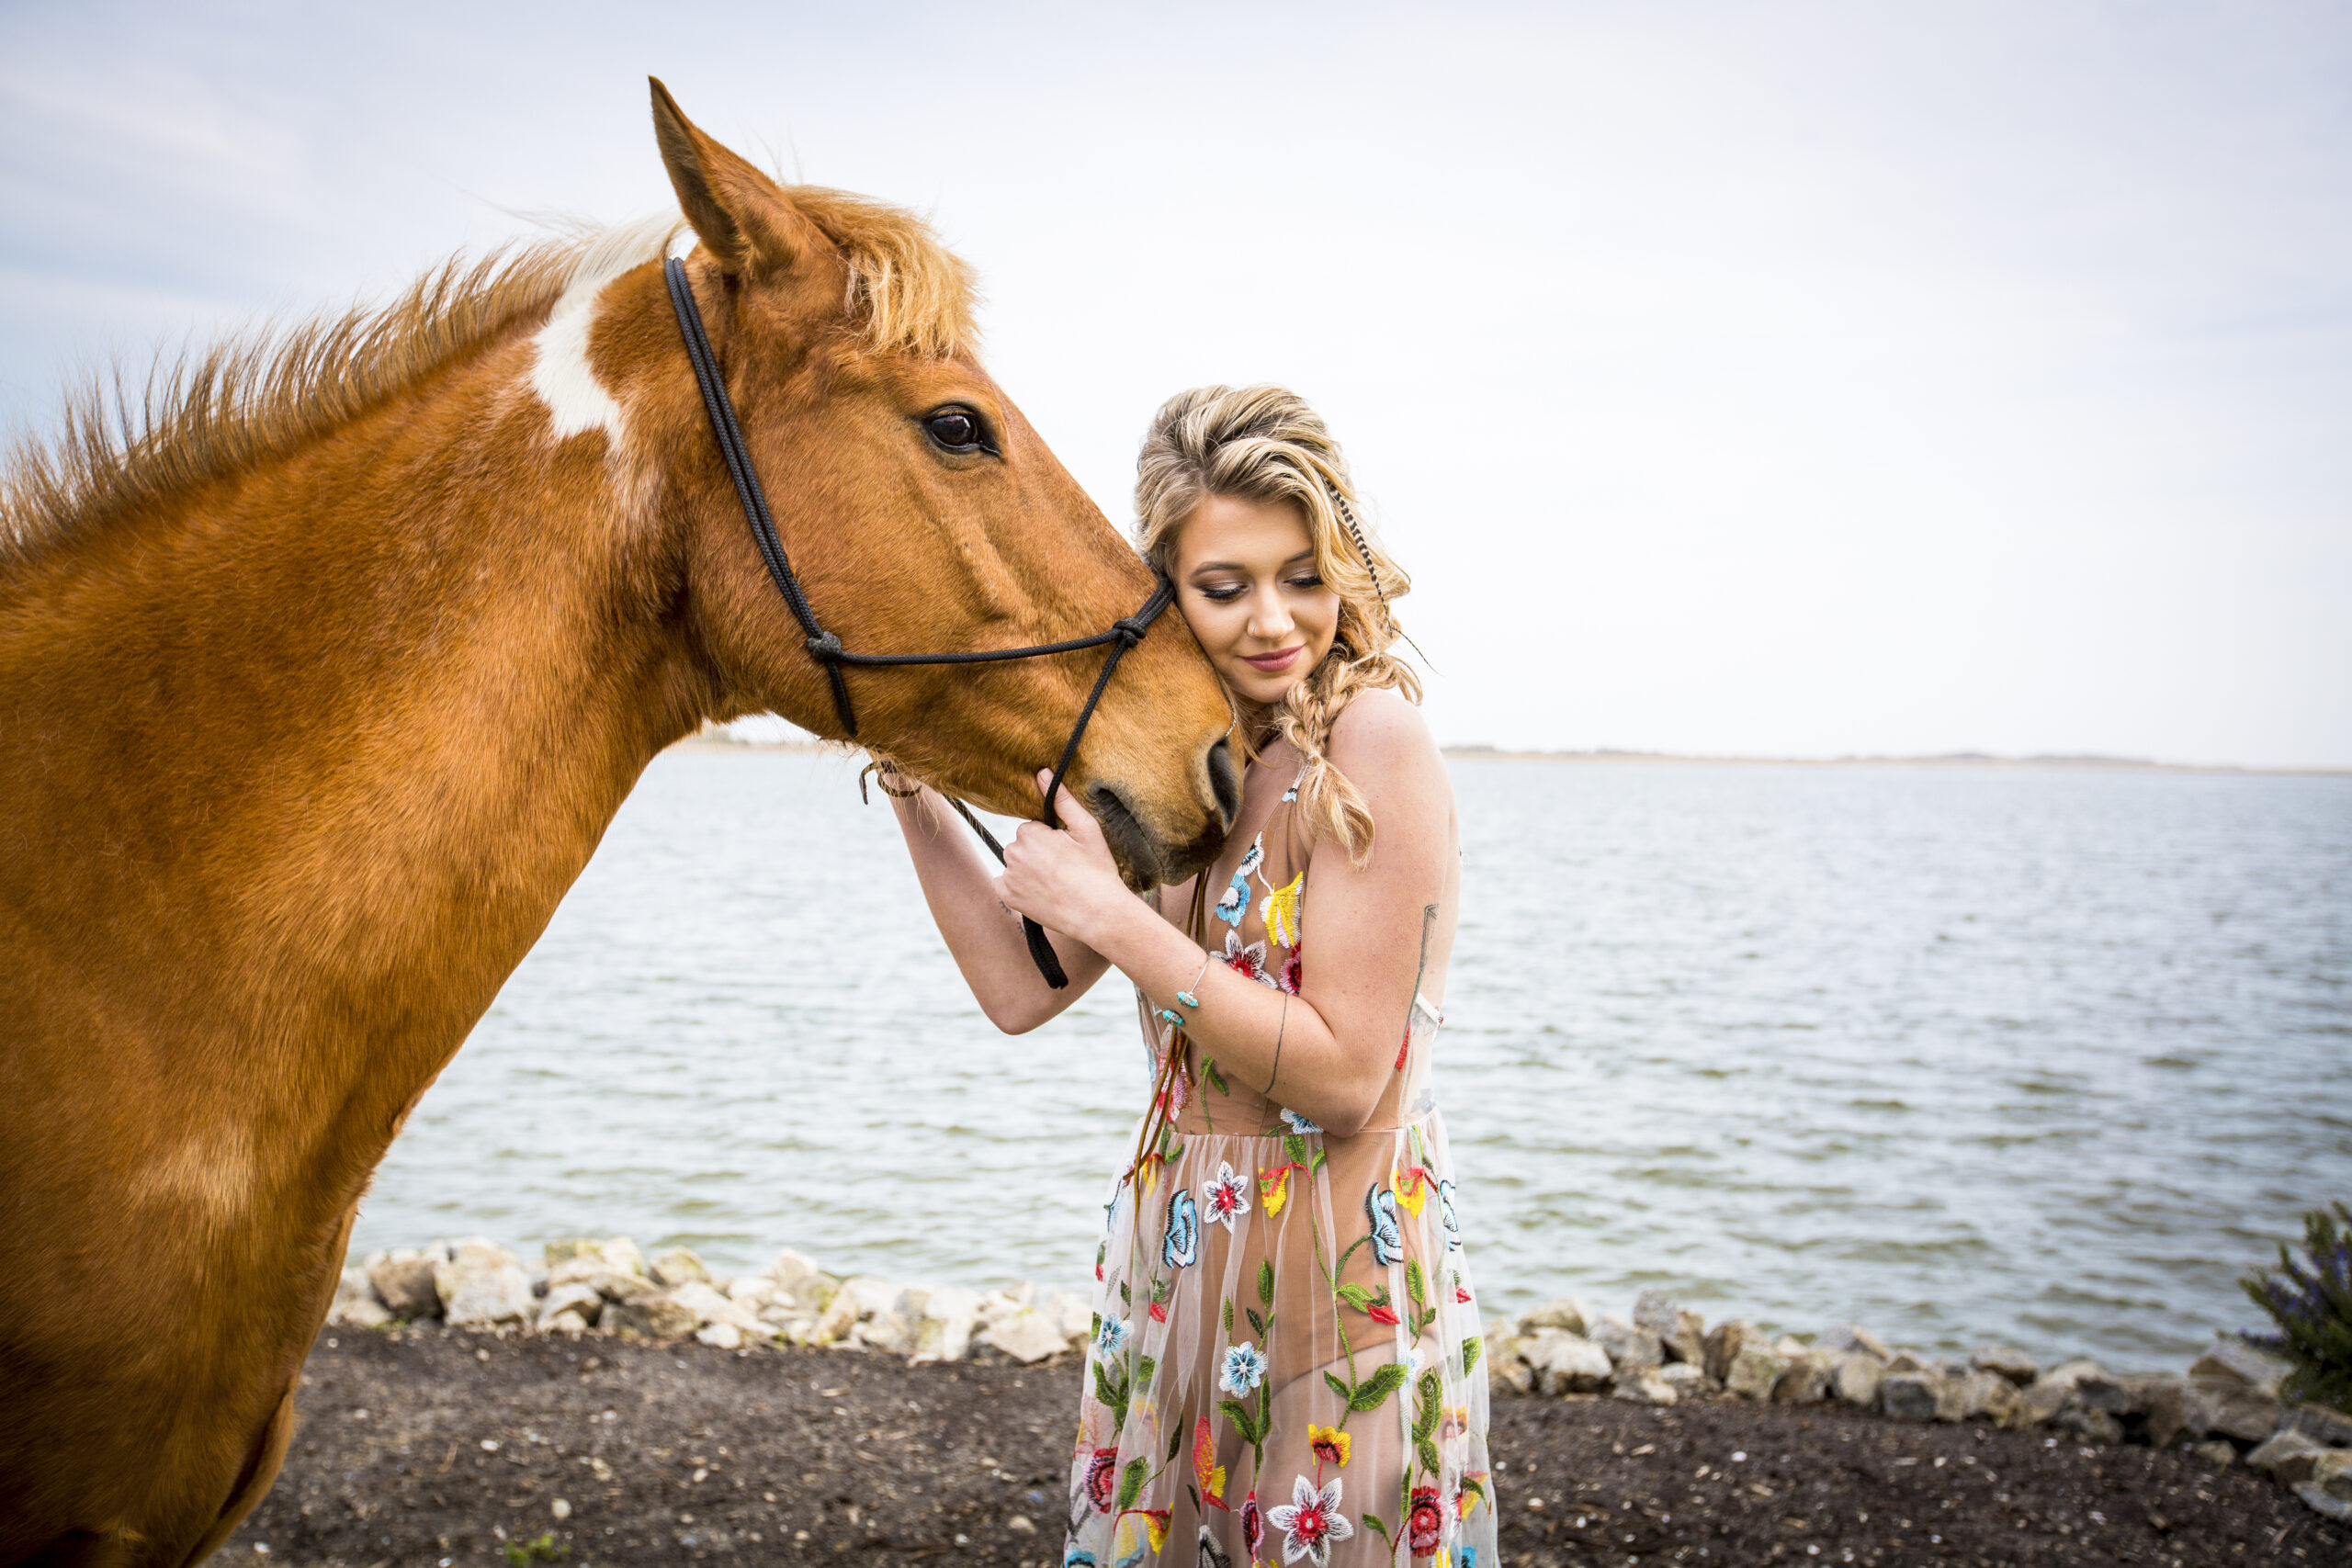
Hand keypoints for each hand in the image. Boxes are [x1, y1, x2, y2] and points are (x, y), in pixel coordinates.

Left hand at [996, 770, 1126, 939]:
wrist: (1098, 913)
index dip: (1050, 841)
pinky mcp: (1008, 898)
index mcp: (1030, 834)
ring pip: (1015, 865)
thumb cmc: (1096, 869)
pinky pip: (1005, 885)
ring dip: (1027, 870)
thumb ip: (1061, 799)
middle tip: (1063, 869)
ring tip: (1054, 883)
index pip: (1032, 830)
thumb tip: (1041, 772)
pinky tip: (1039, 893)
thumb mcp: (1086, 829)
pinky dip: (1017, 888)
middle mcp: (1013, 854)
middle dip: (1037, 854)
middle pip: (1021, 846)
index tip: (1067, 854)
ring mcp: (1009, 877)